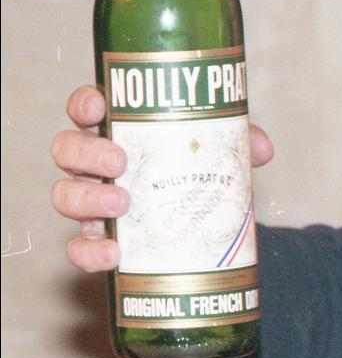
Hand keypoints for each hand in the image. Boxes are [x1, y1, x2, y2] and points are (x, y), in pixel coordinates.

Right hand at [50, 84, 274, 272]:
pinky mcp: (97, 240)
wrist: (202, 225)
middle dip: (87, 152)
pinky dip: (90, 252)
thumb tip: (261, 149)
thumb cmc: (197, 171)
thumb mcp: (218, 151)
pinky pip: (80, 248)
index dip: (85, 103)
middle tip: (119, 161)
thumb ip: (239, 143)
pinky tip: (114, 254)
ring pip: (64, 195)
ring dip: (87, 199)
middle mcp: (94, 164)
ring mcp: (90, 202)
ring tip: (121, 204)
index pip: (87, 109)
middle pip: (67, 149)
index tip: (99, 105)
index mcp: (116, 130)